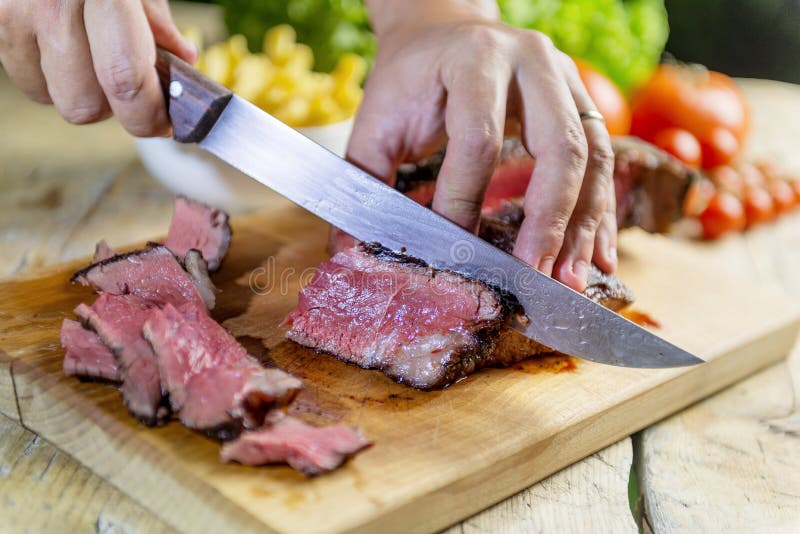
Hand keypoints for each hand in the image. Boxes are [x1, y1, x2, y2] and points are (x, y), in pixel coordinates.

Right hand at [0, 0, 195, 135]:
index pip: (125, 80)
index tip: (167, 120)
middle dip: (116, 106)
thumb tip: (183, 63)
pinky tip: (67, 47)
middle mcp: (53, 4)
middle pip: (85, 105)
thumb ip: (157, 22)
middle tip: (133, 87)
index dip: (149, 114)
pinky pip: (27, 79)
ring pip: (54, 98)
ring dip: (83, 92)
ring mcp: (16, 14)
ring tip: (96, 58)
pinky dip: (52, 75)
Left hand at [343, 0, 616, 291]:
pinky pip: (605, 160)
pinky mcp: (580, 102)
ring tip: (570, 278)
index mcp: (473, 60)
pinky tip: (596, 255)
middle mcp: (531, 62)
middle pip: (559, 146)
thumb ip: (366, 180)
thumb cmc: (408, 80)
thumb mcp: (377, 121)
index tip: (455, 254)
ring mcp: (565, 79)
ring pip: (594, 156)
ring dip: (584, 224)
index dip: (465, 202)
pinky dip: (600, 212)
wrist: (443, 31)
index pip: (478, 140)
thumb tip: (351, 252)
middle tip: (533, 275)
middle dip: (549, 220)